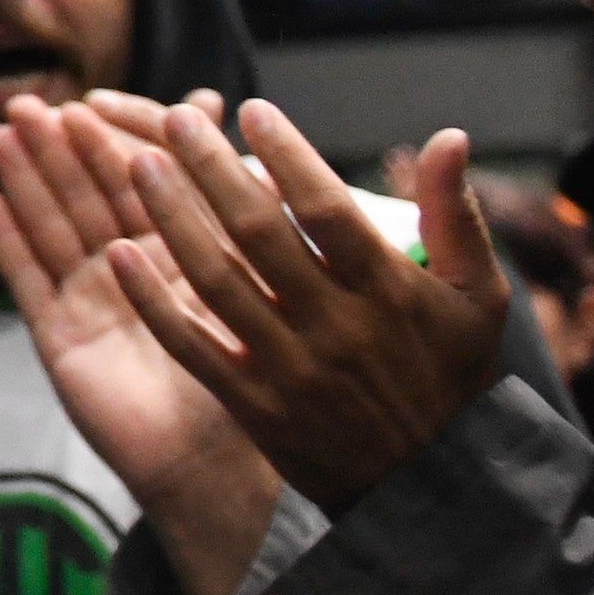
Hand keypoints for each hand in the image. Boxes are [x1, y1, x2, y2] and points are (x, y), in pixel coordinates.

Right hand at [0, 96, 276, 594]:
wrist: (226, 463)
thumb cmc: (258, 377)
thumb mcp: (258, 277)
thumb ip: (238, 202)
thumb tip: (238, 129)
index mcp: (177, 255)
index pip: (139, 186)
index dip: (113, 144)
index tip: (92, 101)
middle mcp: (129, 273)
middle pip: (87, 199)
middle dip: (59, 152)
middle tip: (34, 104)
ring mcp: (89, 303)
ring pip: (53, 228)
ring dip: (26, 181)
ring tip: (4, 134)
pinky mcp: (59, 338)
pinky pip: (29, 282)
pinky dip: (6, 242)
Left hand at [104, 98, 508, 513]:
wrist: (430, 485)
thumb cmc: (452, 375)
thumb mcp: (477, 297)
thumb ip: (456, 214)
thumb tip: (448, 136)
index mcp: (390, 292)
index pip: (328, 209)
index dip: (287, 155)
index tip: (250, 110)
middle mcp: (336, 326)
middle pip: (259, 234)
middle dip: (211, 170)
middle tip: (174, 119)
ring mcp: (289, 367)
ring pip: (215, 280)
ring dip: (170, 218)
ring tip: (136, 163)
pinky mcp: (253, 405)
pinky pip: (190, 343)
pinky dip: (151, 299)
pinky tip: (116, 252)